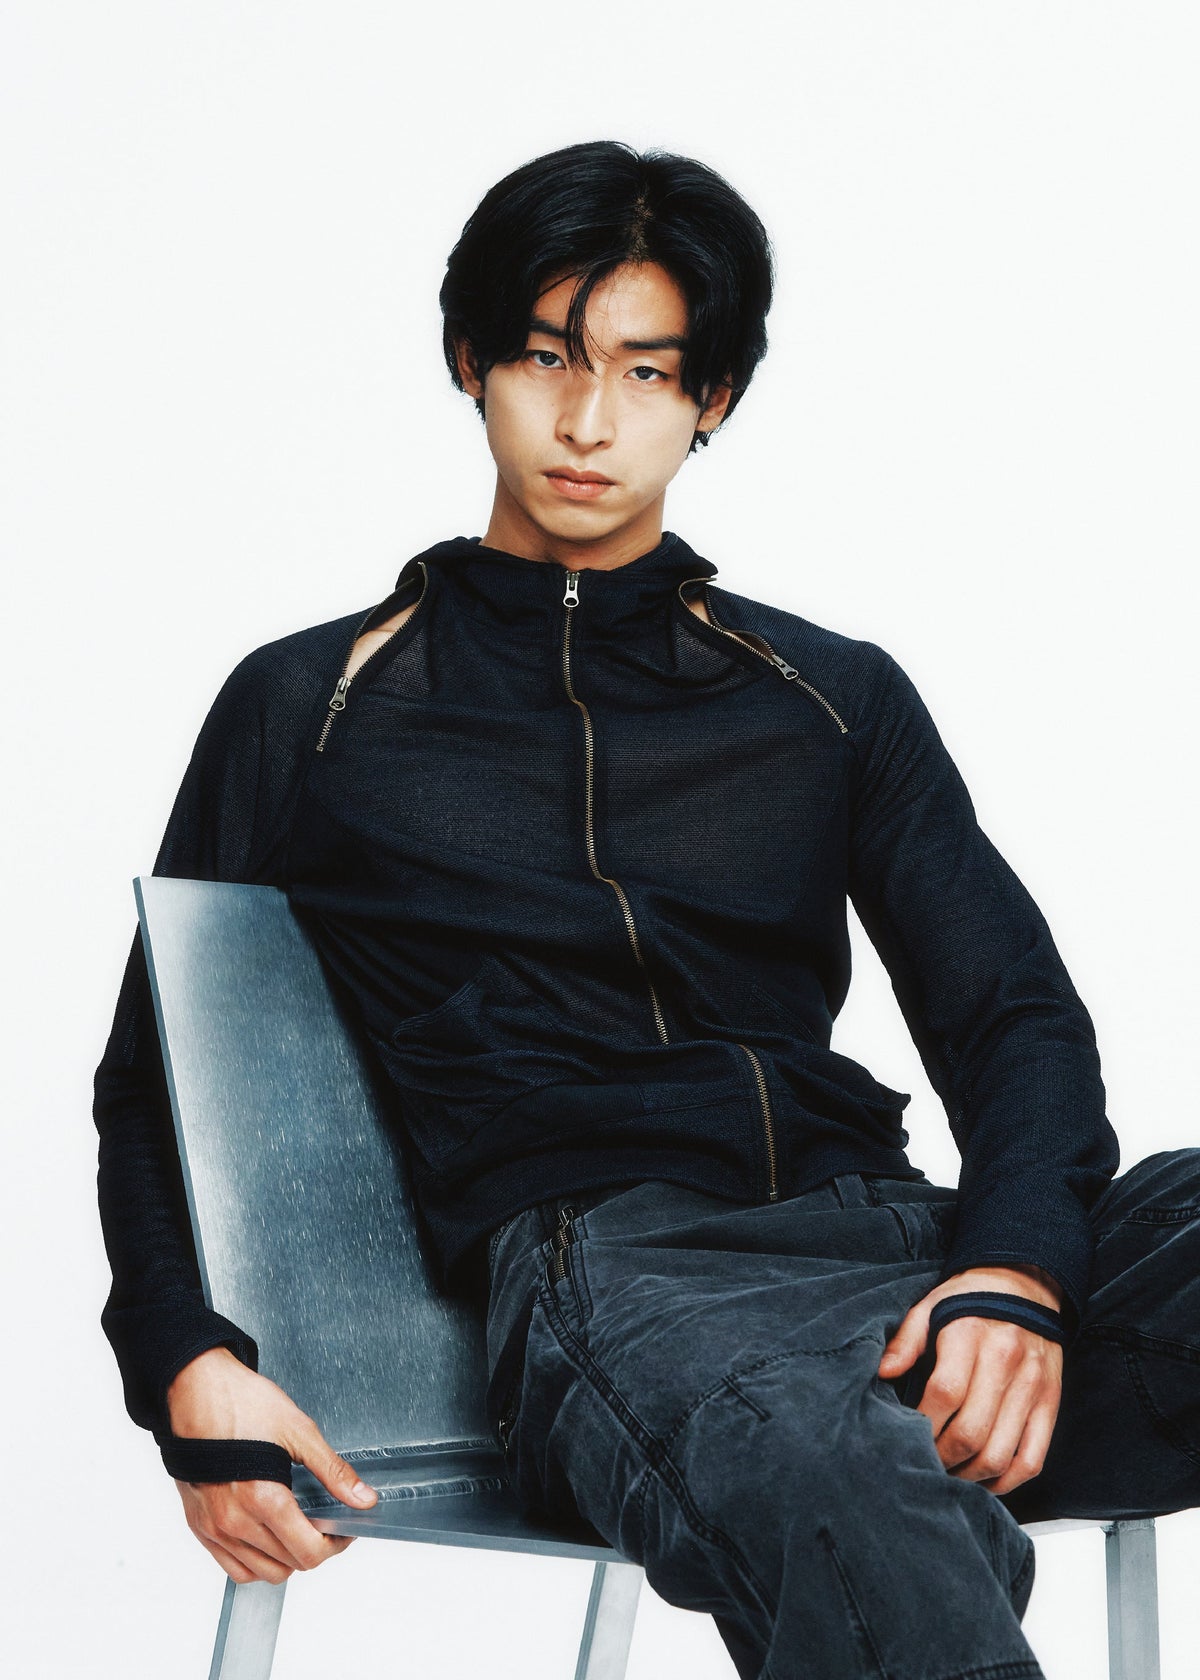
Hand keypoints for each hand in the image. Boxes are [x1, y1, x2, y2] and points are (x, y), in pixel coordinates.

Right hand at [167, 1346, 378, 1582]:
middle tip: (325, 1526)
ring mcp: (214, 1528)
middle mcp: (235, 1521)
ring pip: (261, 1573)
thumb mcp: (298, 1431)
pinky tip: (268, 1538)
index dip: (335, 1545)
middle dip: (314, 1549)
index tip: (343, 1531)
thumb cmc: (241, 1402)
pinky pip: (233, 1567)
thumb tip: (363, 1498)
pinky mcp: (199, 1526)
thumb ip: (333, 1471)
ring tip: (297, 1529)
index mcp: (263, 1498)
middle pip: (288, 1565)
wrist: (195, 1390)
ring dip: (286, 1559)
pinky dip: (256, 1562)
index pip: (309, 1552)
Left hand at [877, 1265, 1064, 1494]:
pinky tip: (983, 1481)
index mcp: (971, 1335)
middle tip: (924, 1464)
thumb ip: (905, 1340)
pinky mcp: (1050, 1403)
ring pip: (1000, 1454)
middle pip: (971, 1432)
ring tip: (948, 1475)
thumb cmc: (968, 1298)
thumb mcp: (930, 1304)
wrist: (1025, 1285)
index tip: (904, 1436)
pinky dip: (1007, 1482)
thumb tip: (883, 1373)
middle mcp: (1005, 1363)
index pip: (944, 1393)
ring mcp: (1032, 1387)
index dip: (922, 1424)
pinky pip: (1032, 1459)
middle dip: (941, 1458)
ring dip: (969, 1476)